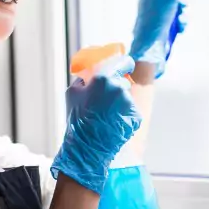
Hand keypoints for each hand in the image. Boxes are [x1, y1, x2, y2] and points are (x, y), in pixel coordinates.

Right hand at [50, 55, 141, 193]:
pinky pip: (131, 111)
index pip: (124, 62)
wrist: (87, 146)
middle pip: (124, 82)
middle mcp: (120, 88)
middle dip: (117, 87)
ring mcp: (129, 103)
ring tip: (107, 116)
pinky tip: (113, 123)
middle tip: (106, 99)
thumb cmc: (78, 119)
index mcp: (104, 78)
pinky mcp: (135, 117)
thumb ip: (84, 79)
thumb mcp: (73, 93)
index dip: (124, 63)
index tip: (125, 66)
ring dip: (120, 103)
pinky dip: (124, 115)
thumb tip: (89, 76)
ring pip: (127, 98)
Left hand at [130, 0, 188, 76]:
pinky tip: (179, 29)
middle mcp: (151, 0)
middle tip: (183, 2)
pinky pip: (175, 19)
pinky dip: (179, 23)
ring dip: (182, 12)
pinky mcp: (162, 25)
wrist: (150, 48)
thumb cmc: (157, 19)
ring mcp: (156, 13)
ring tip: (181, 19)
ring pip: (175, 5)